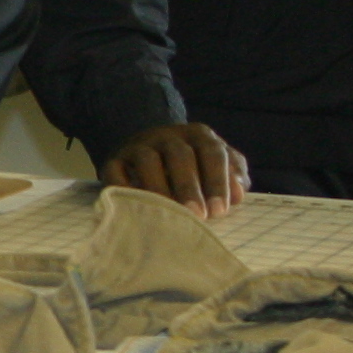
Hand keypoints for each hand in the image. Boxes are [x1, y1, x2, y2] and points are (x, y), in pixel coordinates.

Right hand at [102, 123, 247, 218]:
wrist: (149, 152)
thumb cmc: (192, 169)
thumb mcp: (216, 166)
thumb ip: (232, 176)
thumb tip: (238, 193)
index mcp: (198, 135)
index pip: (212, 153)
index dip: (217, 181)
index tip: (220, 211)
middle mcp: (168, 135)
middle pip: (180, 156)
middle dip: (189, 187)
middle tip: (197, 216)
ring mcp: (139, 145)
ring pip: (148, 160)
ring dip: (160, 187)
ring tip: (169, 214)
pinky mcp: (115, 160)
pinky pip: (116, 170)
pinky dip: (123, 187)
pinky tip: (136, 207)